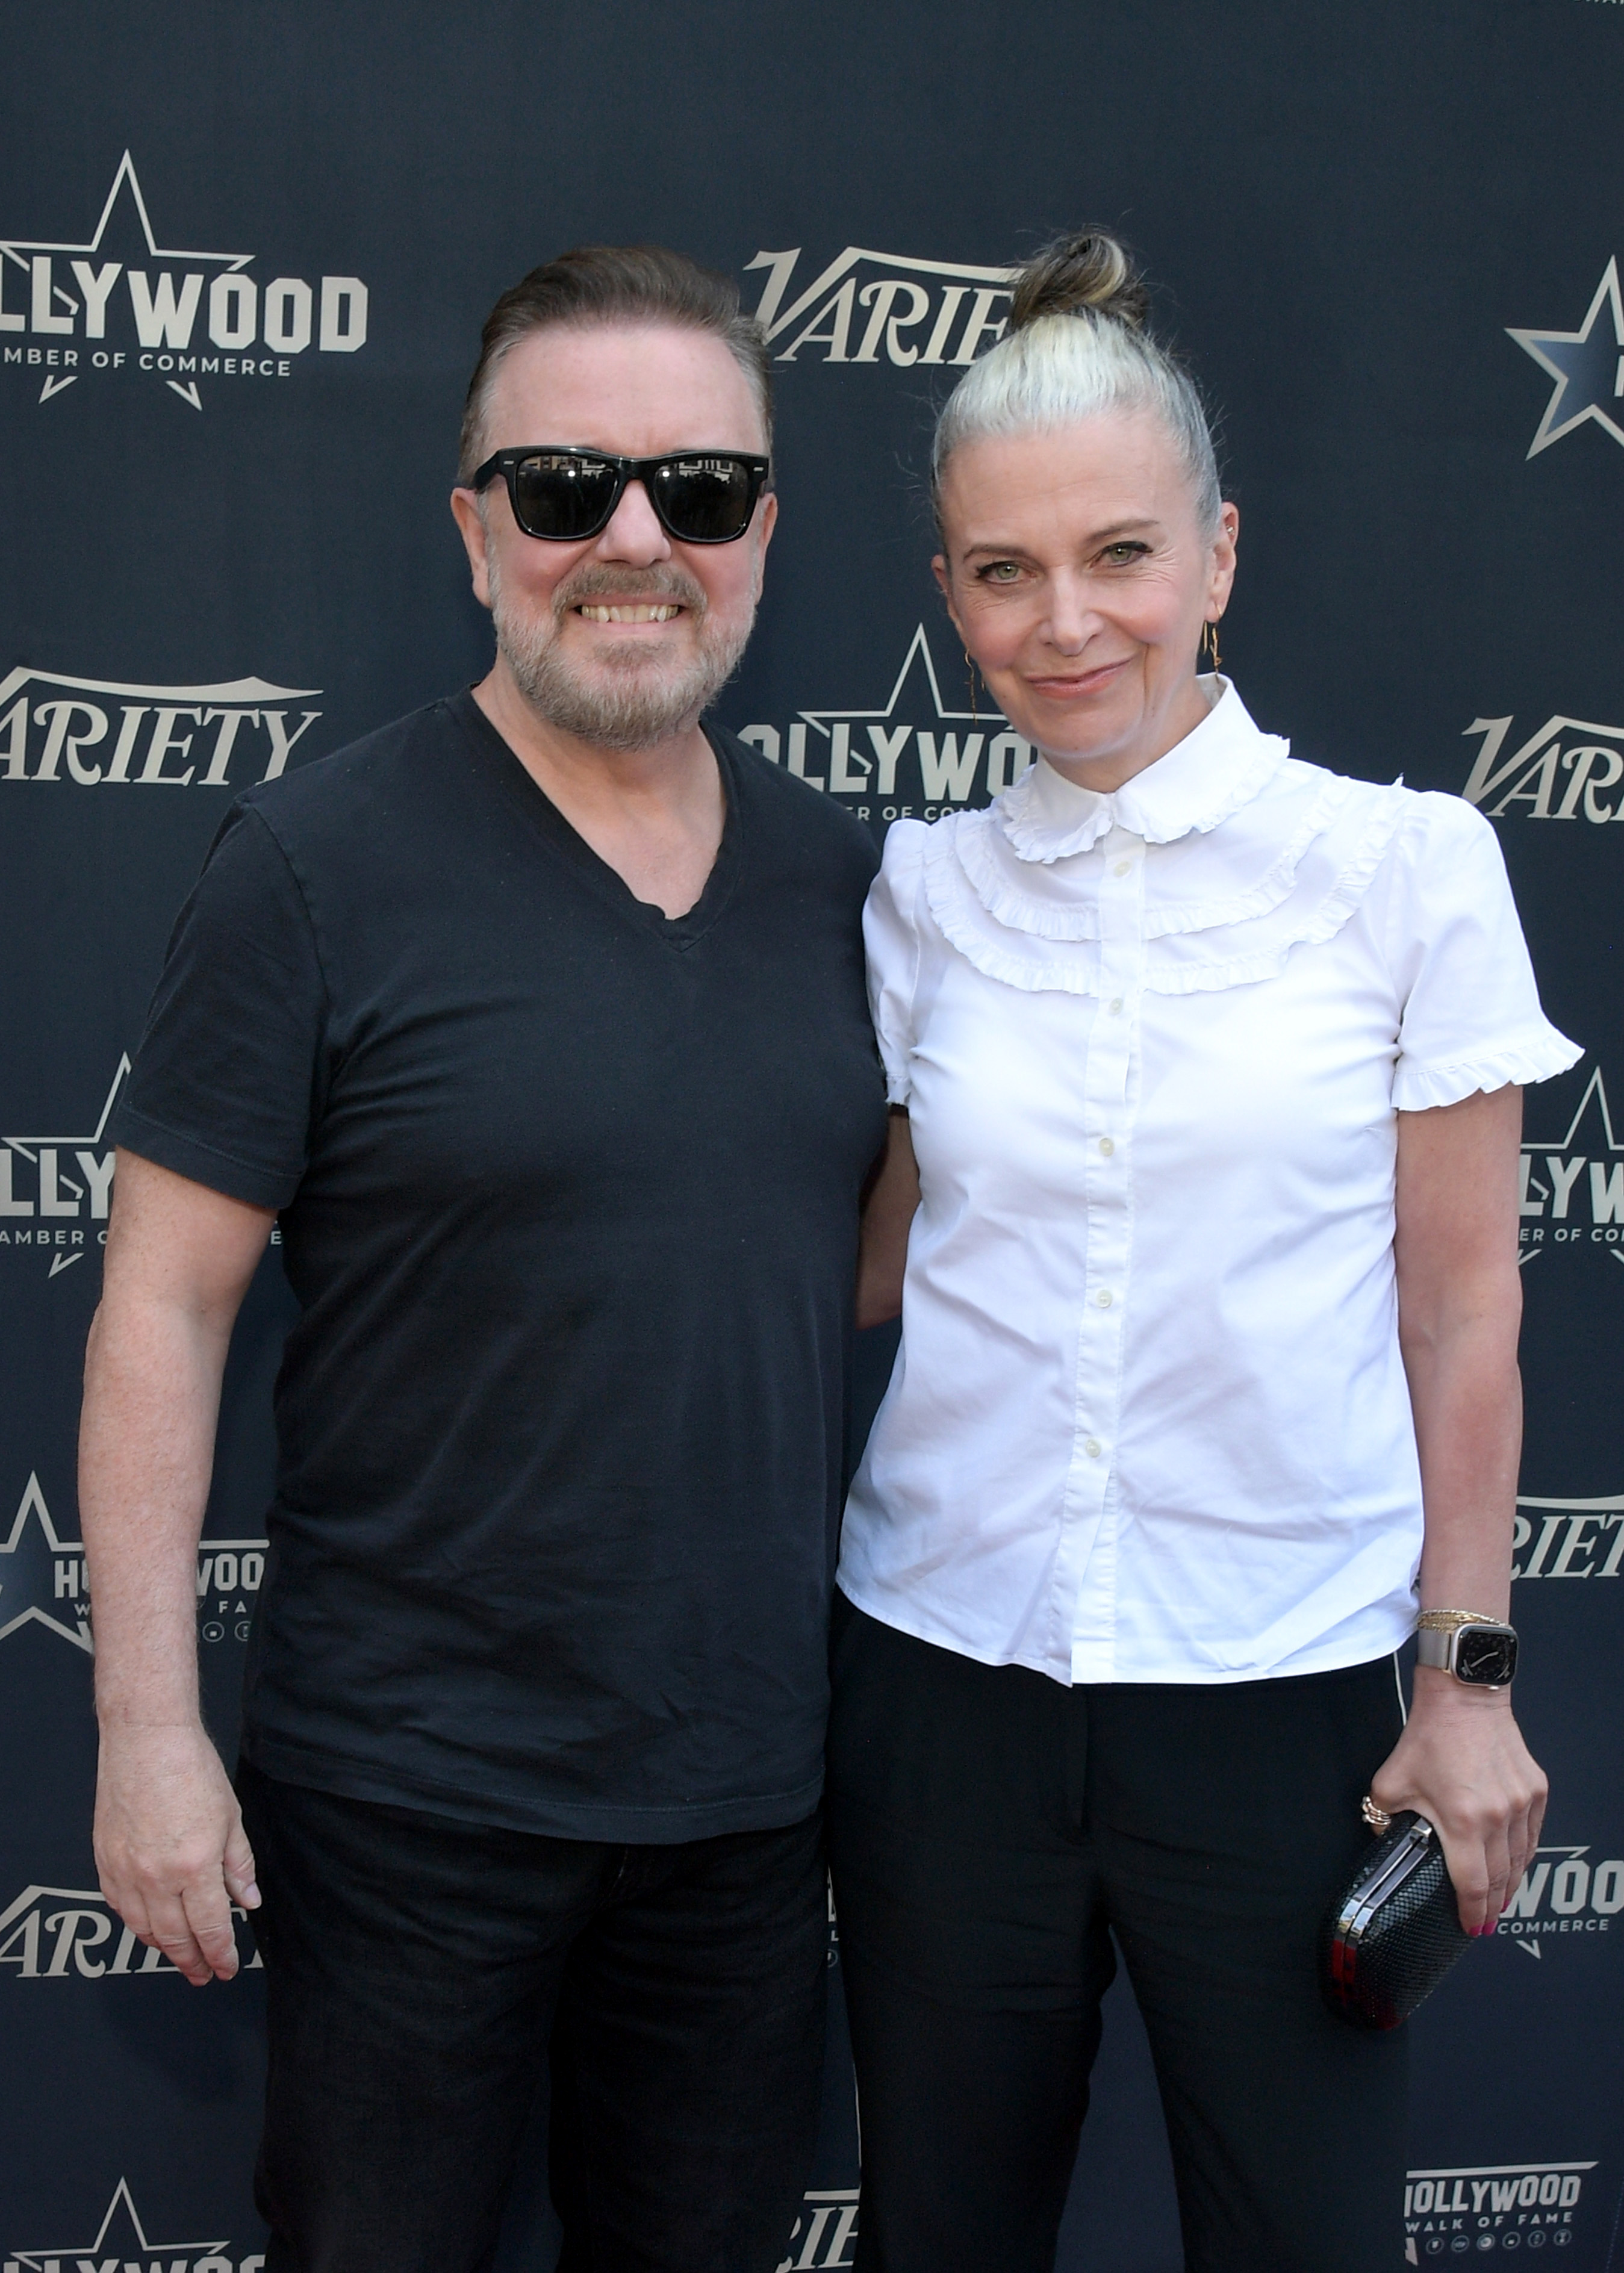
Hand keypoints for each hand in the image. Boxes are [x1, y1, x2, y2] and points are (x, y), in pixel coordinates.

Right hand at [93, 1722, 259, 1983]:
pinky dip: (137, 1925)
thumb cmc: (191, 1769)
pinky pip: (120, 1908)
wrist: (146, 1740)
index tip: (227, 1969)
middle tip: (203, 1974)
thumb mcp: (230, 1818)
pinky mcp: (105, 1862)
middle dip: (192, 1961)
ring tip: (181, 1956)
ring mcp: (126, 1872)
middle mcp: (157, 1877)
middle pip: (175, 1936)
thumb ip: (238, 1865)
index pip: (211, 1927)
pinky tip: (149, 1928)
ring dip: (164, 1948)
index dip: (221, 1954)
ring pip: (144, 1928)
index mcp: (195, 1866)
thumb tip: (249, 1901)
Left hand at [1368, 1668, 1546, 1934]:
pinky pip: (1532, 1834)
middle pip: (1501, 1879)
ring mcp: (1521, 1804)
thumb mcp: (1391, 1781)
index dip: (1471, 1912)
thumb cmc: (1428, 1736)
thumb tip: (1384, 1839)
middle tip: (1485, 1922)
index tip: (1469, 1927)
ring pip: (1521, 1860)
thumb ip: (1382, 1817)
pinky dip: (1523, 1855)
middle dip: (1493, 1906)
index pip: (1472, 1884)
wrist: (1463, 1698)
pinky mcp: (1535, 1790)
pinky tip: (1515, 1865)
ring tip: (1500, 1901)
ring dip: (1511, 1884)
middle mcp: (1497, 1817)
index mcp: (1462, 1821)